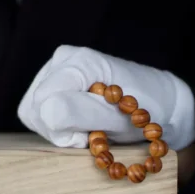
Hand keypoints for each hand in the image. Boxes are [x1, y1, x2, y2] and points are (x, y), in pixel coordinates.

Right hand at [18, 45, 194, 150]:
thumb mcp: (119, 117)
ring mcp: (55, 69)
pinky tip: (79, 123)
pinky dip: (57, 126)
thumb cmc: (146, 110)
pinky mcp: (51, 83)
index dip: (64, 128)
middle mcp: (62, 59)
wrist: (161, 103)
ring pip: (33, 112)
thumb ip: (83, 112)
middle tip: (93, 133)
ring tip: (89, 127)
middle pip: (36, 108)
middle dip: (61, 130)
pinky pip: (37, 113)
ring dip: (59, 129)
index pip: (47, 104)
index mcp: (79, 61)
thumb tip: (48, 111)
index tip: (94, 133)